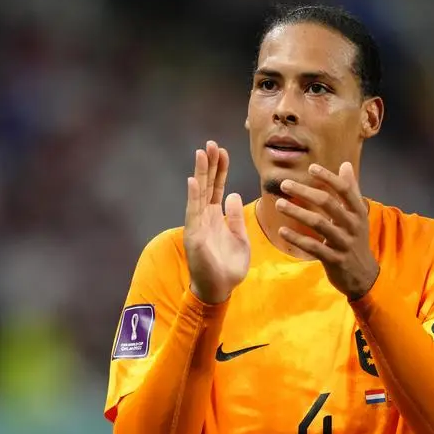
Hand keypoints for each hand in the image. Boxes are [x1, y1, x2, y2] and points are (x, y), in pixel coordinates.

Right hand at [184, 141, 248, 304]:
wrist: (219, 289)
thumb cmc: (228, 267)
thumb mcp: (240, 238)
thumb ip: (236, 217)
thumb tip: (234, 195)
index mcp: (216, 217)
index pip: (217, 188)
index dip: (220, 170)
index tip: (223, 151)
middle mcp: (204, 217)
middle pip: (207, 185)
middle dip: (210, 164)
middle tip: (212, 143)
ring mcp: (198, 225)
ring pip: (199, 194)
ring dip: (200, 173)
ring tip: (202, 153)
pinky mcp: (194, 236)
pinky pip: (193, 213)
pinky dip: (193, 196)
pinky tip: (194, 180)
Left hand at [276, 162, 378, 299]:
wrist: (363, 276)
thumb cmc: (356, 241)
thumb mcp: (357, 216)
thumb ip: (351, 191)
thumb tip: (345, 165)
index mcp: (358, 212)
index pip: (344, 190)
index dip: (328, 177)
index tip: (311, 168)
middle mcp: (352, 225)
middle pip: (327, 203)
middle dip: (304, 191)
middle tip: (284, 184)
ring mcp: (343, 243)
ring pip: (318, 223)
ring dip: (297, 212)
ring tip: (279, 204)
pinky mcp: (334, 259)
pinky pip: (313, 246)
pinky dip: (297, 238)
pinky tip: (282, 231)